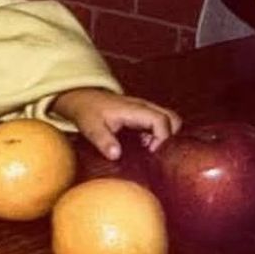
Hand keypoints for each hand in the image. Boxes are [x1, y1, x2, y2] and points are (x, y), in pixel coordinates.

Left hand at [52, 87, 181, 160]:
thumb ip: (103, 140)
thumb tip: (116, 155)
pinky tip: (143, 147)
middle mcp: (143, 107)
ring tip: (148, 150)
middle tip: (153, 153)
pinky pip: (160, 124)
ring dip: (164, 137)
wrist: (81, 98)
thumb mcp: (90, 127)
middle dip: (170, 138)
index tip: (151, 153)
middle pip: (173, 119)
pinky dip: (158, 136)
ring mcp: (144, 110)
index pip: (161, 121)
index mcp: (134, 109)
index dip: (162, 139)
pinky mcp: (143, 115)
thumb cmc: (87, 111)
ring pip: (169, 120)